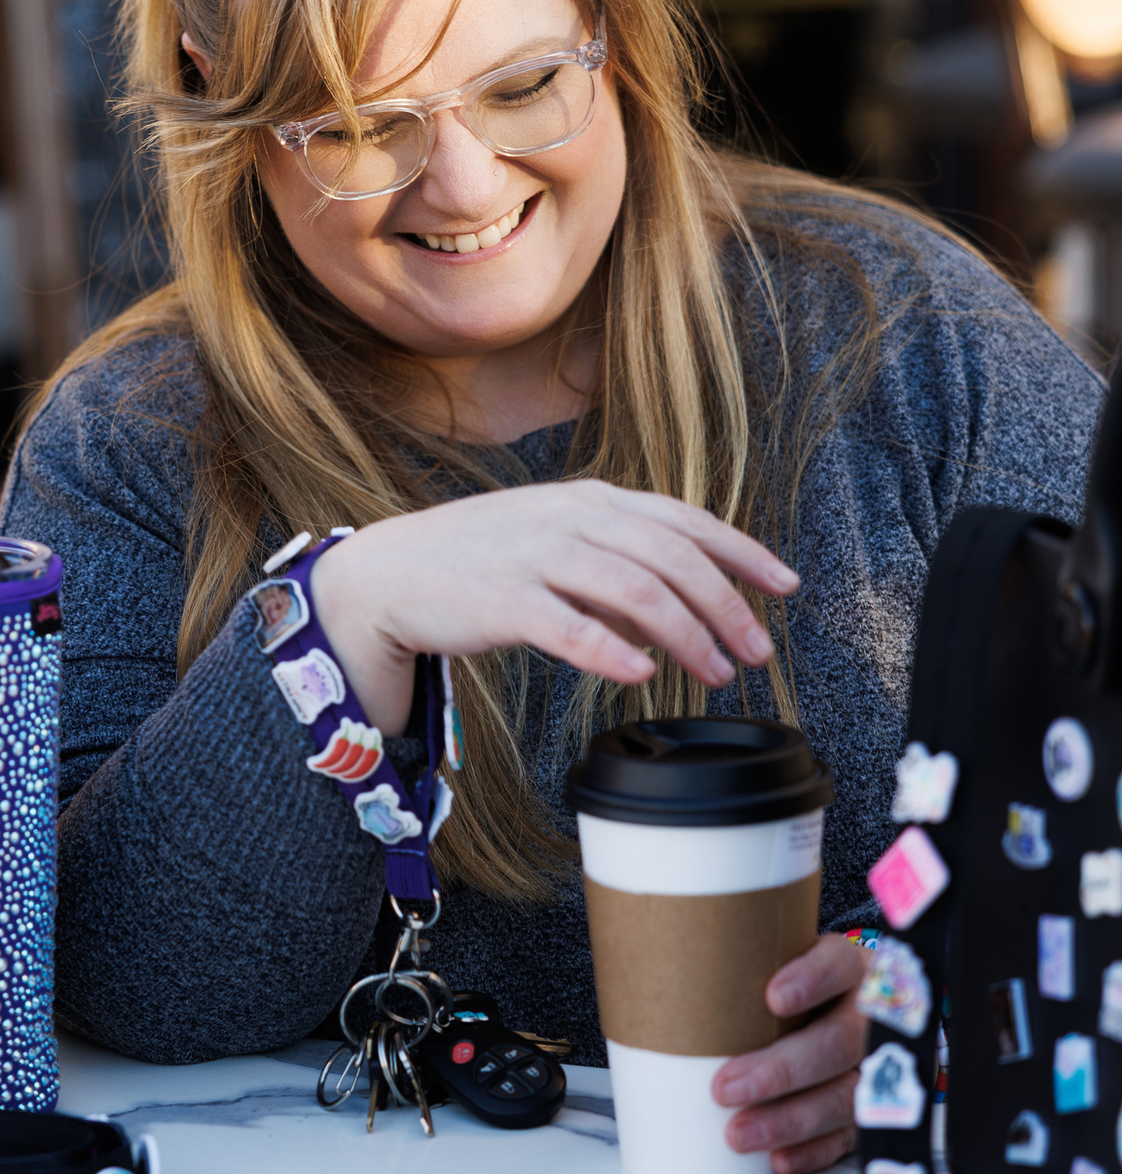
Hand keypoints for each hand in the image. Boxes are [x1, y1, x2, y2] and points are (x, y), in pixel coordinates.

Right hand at [308, 480, 798, 734]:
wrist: (389, 574)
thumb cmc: (476, 561)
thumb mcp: (553, 541)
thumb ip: (612, 565)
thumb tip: (672, 612)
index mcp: (589, 500)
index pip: (684, 520)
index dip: (742, 552)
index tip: (784, 585)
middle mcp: (569, 518)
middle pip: (672, 558)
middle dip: (726, 605)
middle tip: (757, 649)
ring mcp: (535, 556)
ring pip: (634, 591)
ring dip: (686, 634)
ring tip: (715, 672)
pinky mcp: (502, 600)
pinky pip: (569, 626)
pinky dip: (612, 650)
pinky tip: (642, 674)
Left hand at [711, 934, 869, 1173]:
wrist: (832, 1004)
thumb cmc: (780, 977)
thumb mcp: (770, 957)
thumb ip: (734, 961)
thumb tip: (643, 960)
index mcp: (847, 966)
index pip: (838, 965)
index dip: (811, 980)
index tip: (771, 997)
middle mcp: (868, 1014)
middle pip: (839, 1042)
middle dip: (781, 1069)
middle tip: (724, 1087)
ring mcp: (876, 1066)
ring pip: (845, 1096)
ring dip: (789, 1120)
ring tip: (737, 1134)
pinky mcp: (870, 1110)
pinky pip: (848, 1138)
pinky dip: (813, 1151)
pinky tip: (779, 1161)